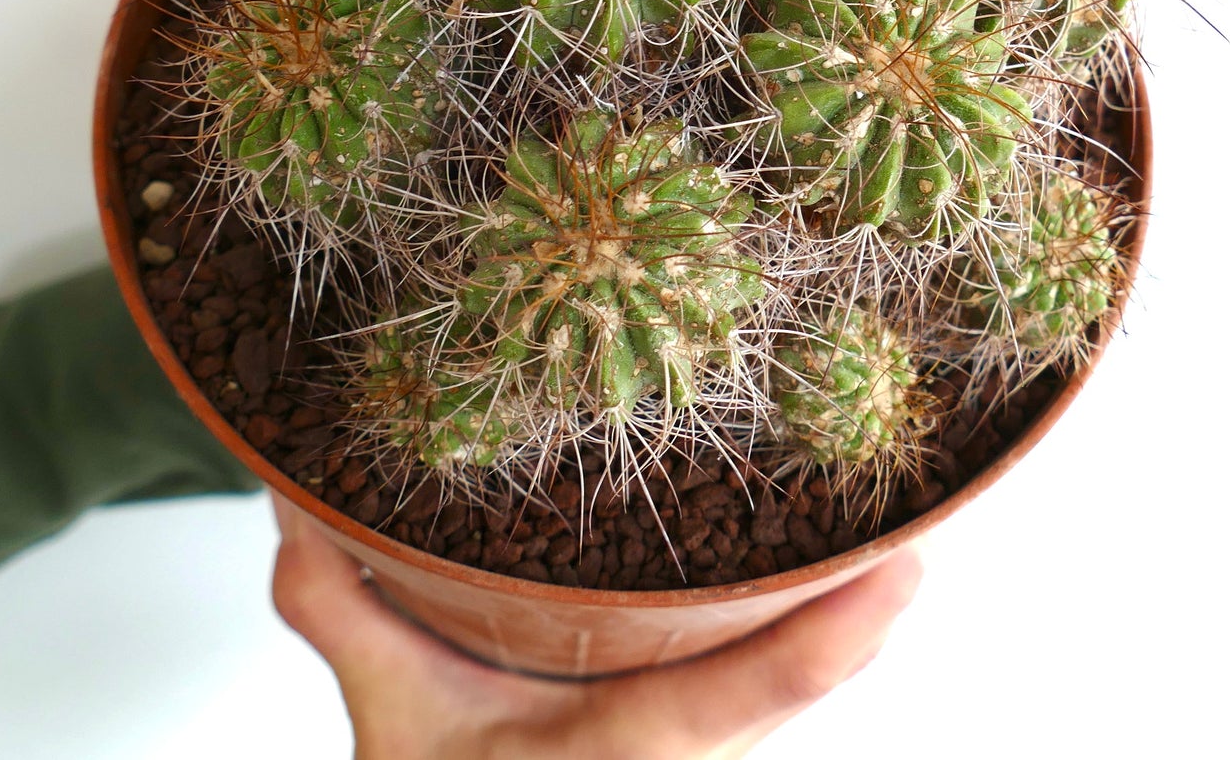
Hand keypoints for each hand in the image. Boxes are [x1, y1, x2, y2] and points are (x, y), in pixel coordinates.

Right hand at [270, 493, 921, 759]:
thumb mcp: (387, 711)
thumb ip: (338, 603)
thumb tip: (295, 496)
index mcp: (610, 753)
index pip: (725, 704)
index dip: (824, 651)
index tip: (906, 578)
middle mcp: (678, 749)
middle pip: (800, 679)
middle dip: (872, 609)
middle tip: (934, 505)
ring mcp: (700, 733)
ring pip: (798, 669)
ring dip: (859, 605)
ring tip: (912, 498)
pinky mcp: (704, 715)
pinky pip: (773, 661)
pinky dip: (821, 612)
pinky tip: (851, 534)